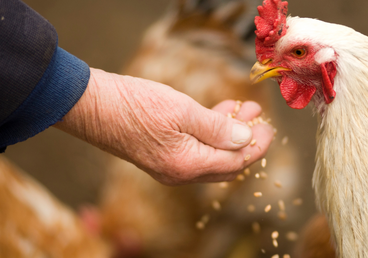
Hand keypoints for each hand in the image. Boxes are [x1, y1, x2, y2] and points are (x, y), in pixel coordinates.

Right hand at [54, 68, 273, 184]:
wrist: (90, 106)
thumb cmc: (134, 105)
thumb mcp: (182, 111)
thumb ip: (218, 128)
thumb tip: (246, 139)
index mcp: (188, 165)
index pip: (236, 162)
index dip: (256, 146)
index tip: (268, 127)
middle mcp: (180, 173)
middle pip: (227, 164)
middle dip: (246, 141)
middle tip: (259, 119)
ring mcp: (170, 166)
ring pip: (212, 155)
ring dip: (230, 134)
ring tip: (243, 109)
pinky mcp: (162, 154)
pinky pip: (196, 149)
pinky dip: (211, 133)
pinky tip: (219, 113)